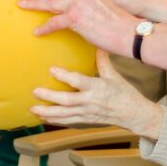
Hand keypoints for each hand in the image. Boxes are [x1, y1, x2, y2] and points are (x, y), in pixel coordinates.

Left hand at [15, 0, 136, 55]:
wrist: (127, 31)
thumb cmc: (118, 21)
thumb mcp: (103, 2)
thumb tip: (79, 4)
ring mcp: (77, 3)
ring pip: (49, 1)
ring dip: (32, 3)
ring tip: (20, 4)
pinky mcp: (75, 18)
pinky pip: (54, 23)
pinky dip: (44, 28)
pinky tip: (37, 32)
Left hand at [31, 51, 163, 139]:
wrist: (133, 114)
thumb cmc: (125, 93)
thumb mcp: (114, 76)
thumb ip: (103, 61)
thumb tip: (97, 44)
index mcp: (98, 88)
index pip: (78, 81)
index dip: (64, 76)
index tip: (51, 69)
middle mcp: (90, 102)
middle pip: (67, 101)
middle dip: (50, 97)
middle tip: (35, 91)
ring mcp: (87, 113)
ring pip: (64, 114)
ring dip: (48, 112)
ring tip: (32, 109)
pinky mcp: (86, 120)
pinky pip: (68, 121)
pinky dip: (55, 120)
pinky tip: (43, 117)